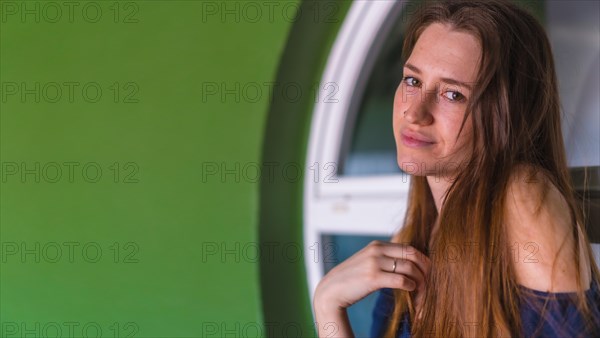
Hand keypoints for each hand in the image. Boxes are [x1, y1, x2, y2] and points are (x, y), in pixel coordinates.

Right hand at [313, 240, 430, 313]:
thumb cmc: (352, 279)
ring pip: (409, 268)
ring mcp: (374, 263)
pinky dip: (410, 286)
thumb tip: (408, 263)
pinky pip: (401, 280)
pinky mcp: (373, 277)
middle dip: (425, 269)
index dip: (422, 260)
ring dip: (419, 281)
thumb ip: (384, 258)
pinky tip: (411, 291)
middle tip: (430, 281)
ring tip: (420, 291)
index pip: (408, 248)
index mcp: (376, 245)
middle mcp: (376, 251)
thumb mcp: (367, 261)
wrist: (331, 290)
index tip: (428, 272)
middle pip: (412, 255)